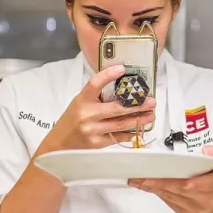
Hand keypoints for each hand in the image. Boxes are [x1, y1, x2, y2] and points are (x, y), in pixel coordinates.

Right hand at [39, 65, 155, 151]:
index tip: (122, 68)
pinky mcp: (97, 143)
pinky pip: (118, 137)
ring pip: (121, 124)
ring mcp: (92, 130)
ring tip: (150, 115)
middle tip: (151, 102)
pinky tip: (138, 129)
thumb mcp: (80, 103)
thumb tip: (122, 87)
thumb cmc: (73, 120)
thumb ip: (97, 96)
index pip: (95, 83)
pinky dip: (130, 133)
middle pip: (117, 108)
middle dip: (137, 105)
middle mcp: (87, 114)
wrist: (60, 144)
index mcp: (82, 99)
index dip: (108, 75)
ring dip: (138, 119)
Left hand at [128, 145, 212, 212]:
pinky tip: (144, 184)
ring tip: (136, 178)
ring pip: (170, 196)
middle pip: (179, 190)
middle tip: (141, 175)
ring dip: (152, 187)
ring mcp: (194, 210)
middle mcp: (206, 201)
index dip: (184, 182)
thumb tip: (207, 151)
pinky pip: (168, 201)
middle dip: (159, 182)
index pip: (201, 184)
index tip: (168, 177)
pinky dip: (156, 192)